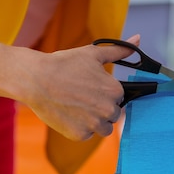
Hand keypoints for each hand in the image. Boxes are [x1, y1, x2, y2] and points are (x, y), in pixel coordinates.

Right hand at [22, 35, 140, 140]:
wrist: (35, 79)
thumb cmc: (64, 64)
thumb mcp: (94, 53)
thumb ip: (119, 50)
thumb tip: (138, 38)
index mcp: (115, 91)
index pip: (119, 98)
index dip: (105, 93)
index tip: (91, 88)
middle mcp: (109, 110)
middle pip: (112, 115)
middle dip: (101, 108)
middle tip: (83, 97)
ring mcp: (94, 124)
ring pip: (102, 128)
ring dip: (94, 121)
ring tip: (77, 107)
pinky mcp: (80, 135)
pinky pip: (86, 135)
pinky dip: (79, 128)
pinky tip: (68, 114)